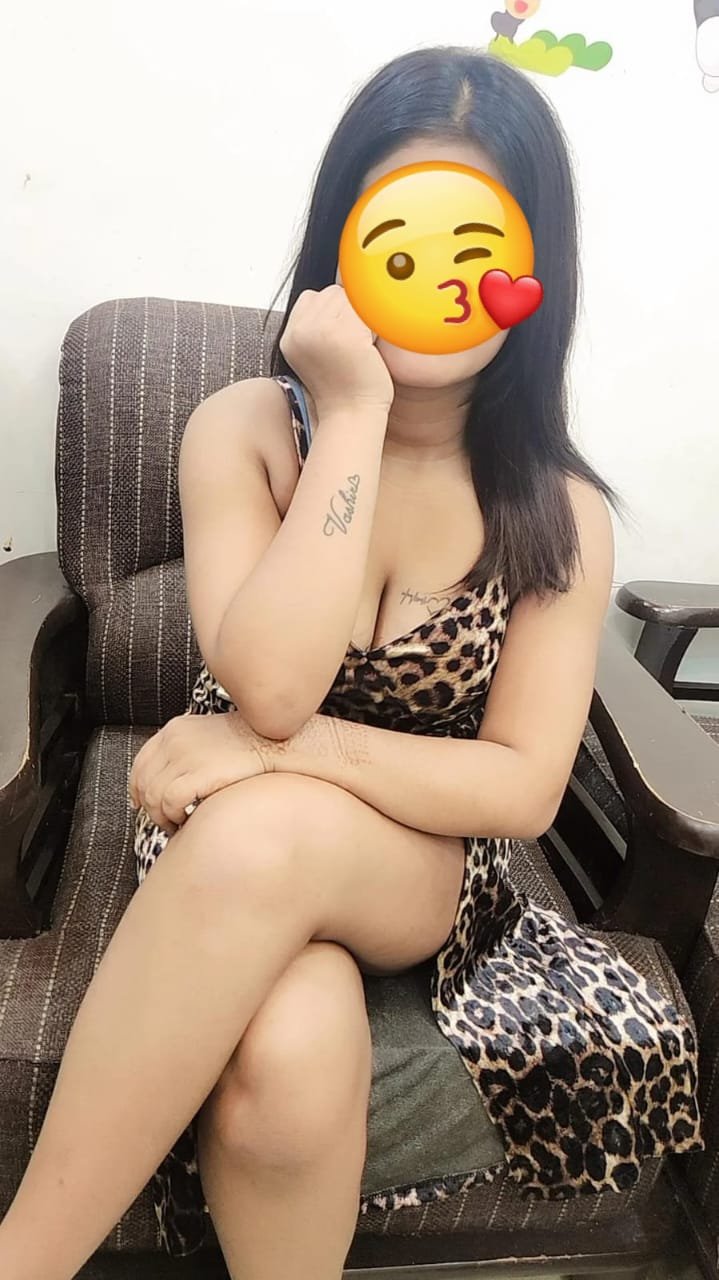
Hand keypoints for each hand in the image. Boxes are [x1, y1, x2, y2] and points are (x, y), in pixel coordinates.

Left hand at [128, 710, 274, 834]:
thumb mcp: (209, 736)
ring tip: (177, 824)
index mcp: (175, 729)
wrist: (277, 742)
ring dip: (162, 816)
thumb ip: (186, 750)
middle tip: (163, 821)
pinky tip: (187, 822)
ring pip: (154, 796)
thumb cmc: (249, 744)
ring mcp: (185, 756)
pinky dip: (174, 817)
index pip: (141, 762)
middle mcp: (175, 740)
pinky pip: (170, 802)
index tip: (141, 804)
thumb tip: (169, 778)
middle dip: (149, 807)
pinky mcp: (198, 773)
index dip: (137, 787)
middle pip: (144, 781)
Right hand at [279, 284, 393, 418]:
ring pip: (350, 300)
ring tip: (360, 348)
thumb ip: (317, 325)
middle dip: (349, 313)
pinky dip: (374, 328)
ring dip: (362, 318)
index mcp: (290, 336)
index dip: (333, 313)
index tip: (340, 341)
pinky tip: (370, 351)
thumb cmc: (342, 388)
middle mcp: (301, 332)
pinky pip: (367, 312)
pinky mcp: (347, 337)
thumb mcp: (316, 354)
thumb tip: (337, 292)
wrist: (351, 417)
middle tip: (353, 346)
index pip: (313, 297)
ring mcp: (322, 333)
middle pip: (333, 294)